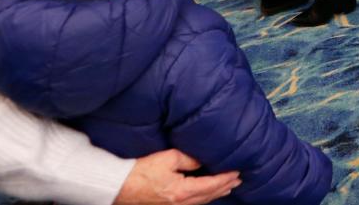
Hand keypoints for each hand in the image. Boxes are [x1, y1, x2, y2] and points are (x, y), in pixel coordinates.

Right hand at [114, 149, 240, 204]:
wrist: (119, 187)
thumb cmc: (141, 171)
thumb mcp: (167, 158)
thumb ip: (188, 158)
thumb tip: (202, 159)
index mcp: (182, 191)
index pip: (211, 185)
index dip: (226, 178)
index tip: (238, 171)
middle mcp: (181, 203)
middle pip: (209, 196)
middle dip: (225, 187)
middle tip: (239, 179)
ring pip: (202, 202)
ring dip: (216, 193)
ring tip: (228, 186)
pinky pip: (193, 204)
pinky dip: (204, 198)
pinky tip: (207, 194)